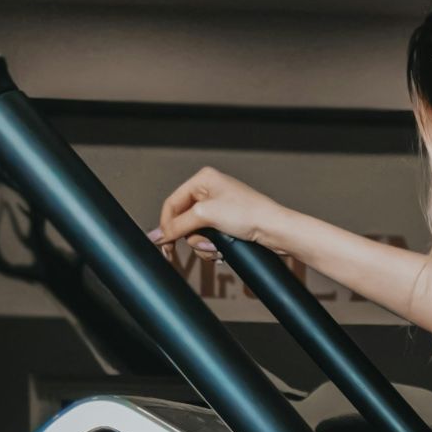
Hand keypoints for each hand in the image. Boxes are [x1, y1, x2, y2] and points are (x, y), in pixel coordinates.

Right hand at [149, 167, 293, 261]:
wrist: (276, 230)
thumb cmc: (249, 214)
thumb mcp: (206, 216)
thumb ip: (177, 226)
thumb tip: (155, 235)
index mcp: (203, 179)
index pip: (172, 204)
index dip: (166, 226)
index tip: (164, 245)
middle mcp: (210, 190)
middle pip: (183, 220)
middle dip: (193, 238)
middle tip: (205, 246)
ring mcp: (220, 207)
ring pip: (196, 233)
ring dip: (204, 246)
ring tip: (217, 249)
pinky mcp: (228, 223)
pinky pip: (209, 238)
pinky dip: (213, 248)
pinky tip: (222, 252)